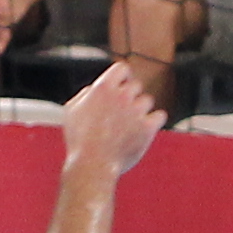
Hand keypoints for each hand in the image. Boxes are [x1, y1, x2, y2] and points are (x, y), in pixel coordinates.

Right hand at [56, 59, 162, 183]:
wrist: (92, 164)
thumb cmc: (79, 140)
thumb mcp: (72, 111)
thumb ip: (86, 95)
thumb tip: (94, 89)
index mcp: (103, 88)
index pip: (122, 68)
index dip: (122, 77)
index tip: (119, 86)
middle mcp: (122, 96)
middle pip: (136, 85)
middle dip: (129, 96)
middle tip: (121, 111)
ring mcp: (136, 111)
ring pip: (147, 100)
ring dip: (140, 109)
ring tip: (129, 124)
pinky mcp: (148, 128)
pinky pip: (160, 116)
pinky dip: (154, 121)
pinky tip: (145, 127)